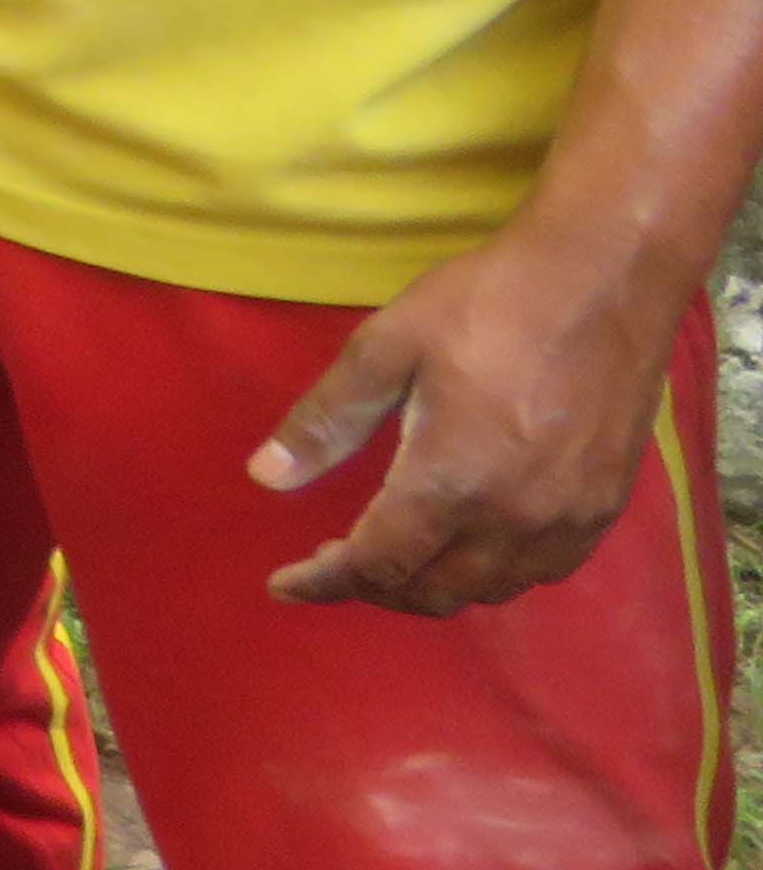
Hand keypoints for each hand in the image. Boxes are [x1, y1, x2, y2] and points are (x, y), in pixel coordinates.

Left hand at [251, 220, 686, 612]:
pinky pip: (541, 572)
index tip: (284, 585)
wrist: (603, 278)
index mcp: (451, 483)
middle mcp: (513, 520)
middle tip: (335, 562)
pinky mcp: (605, 508)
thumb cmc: (486, 304)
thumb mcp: (386, 348)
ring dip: (433, 586)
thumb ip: (326, 422)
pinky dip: (493, 575)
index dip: (324, 582)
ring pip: (489, 591)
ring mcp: (567, 520)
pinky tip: (469, 544)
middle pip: (433, 591)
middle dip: (374, 587)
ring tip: (394, 555)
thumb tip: (264, 478)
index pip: (377, 564)